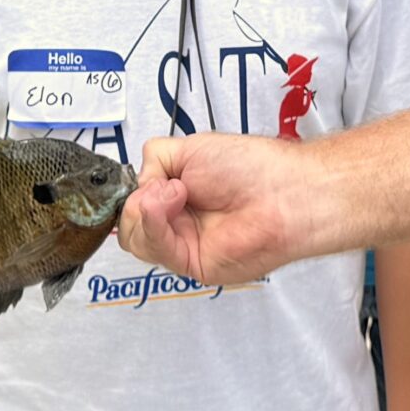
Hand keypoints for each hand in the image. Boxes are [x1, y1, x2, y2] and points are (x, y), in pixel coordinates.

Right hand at [119, 133, 318, 284]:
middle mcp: (179, 222)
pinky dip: (154, 221)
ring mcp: (183, 243)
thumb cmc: (251, 167)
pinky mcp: (190, 262)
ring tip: (176, 191)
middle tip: (163, 185)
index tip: (140, 179)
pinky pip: (155, 248)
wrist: (281, 191)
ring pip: (134, 239)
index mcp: (176, 195)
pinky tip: (173, 200)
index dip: (130, 193)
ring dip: (145, 209)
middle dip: (135, 203)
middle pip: (128, 226)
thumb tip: (140, 184)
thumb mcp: (189, 147)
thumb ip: (155, 159)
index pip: (133, 203)